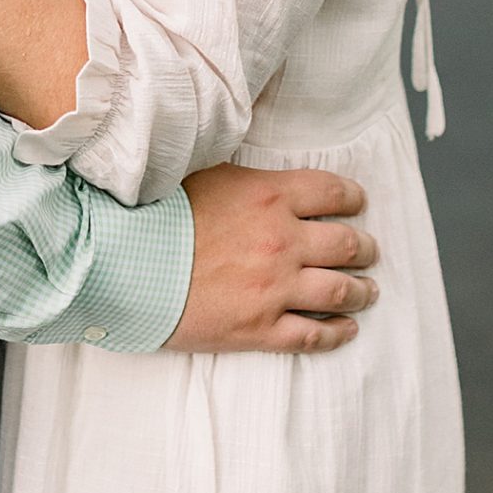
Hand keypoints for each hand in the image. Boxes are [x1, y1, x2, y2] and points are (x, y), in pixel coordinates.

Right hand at [165, 164, 378, 355]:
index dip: (352, 198)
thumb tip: (261, 157)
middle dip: (365, 248)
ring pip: (339, 291)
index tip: (357, 204)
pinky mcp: (259, 328)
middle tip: (369, 250)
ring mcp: (274, 288)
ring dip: (360, 291)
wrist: (124, 263)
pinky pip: (312, 335)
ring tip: (368, 291)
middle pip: (347, 245)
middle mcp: (282, 241)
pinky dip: (336, 333)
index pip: (333, 193)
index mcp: (270, 196)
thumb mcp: (206, 171)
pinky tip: (346, 330)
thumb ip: (246, 173)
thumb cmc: (157, 213)